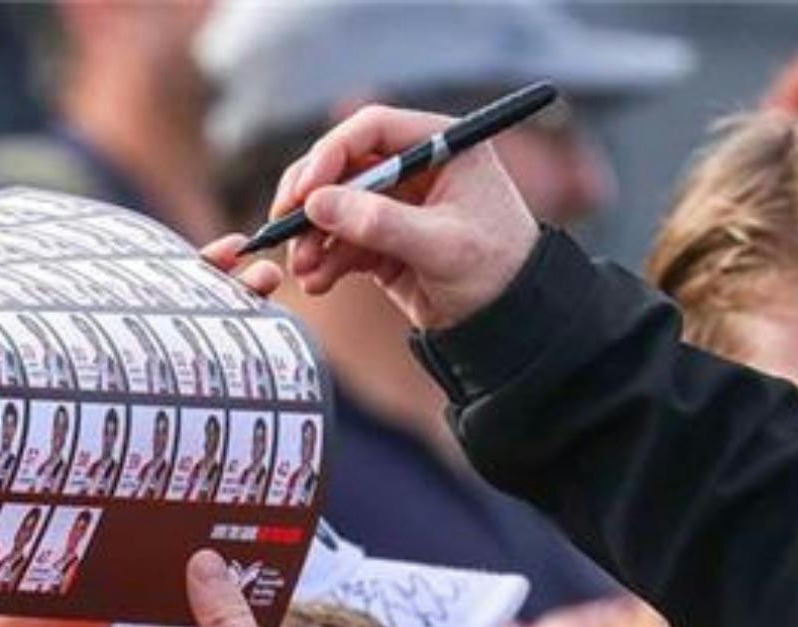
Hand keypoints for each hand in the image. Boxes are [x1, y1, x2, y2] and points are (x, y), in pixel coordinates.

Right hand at [201, 103, 538, 329]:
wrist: (513, 325)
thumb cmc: (498, 273)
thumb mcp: (443, 247)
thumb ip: (382, 224)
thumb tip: (317, 204)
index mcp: (443, 146)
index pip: (373, 130)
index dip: (332, 154)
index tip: (306, 189)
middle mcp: (416, 168)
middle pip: (344, 166)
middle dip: (312, 200)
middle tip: (284, 224)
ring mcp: (397, 205)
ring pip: (336, 207)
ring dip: (313, 237)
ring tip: (304, 269)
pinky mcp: (384, 241)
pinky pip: (342, 242)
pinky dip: (325, 261)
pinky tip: (317, 283)